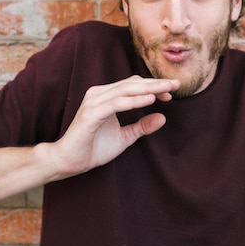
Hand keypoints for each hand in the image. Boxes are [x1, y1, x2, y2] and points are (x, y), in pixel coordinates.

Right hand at [47, 75, 179, 177]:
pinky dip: (133, 101)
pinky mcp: (91, 114)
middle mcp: (100, 94)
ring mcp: (94, 102)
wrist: (68, 161)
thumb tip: (163, 117)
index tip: (172, 92)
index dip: (154, 86)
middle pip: (132, 83)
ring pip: (126, 90)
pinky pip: (116, 104)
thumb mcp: (124, 137)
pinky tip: (149, 100)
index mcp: (106, 97)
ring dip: (148, 89)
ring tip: (167, 90)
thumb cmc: (93, 148)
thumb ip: (141, 127)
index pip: (134, 85)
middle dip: (156, 83)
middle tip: (176, 84)